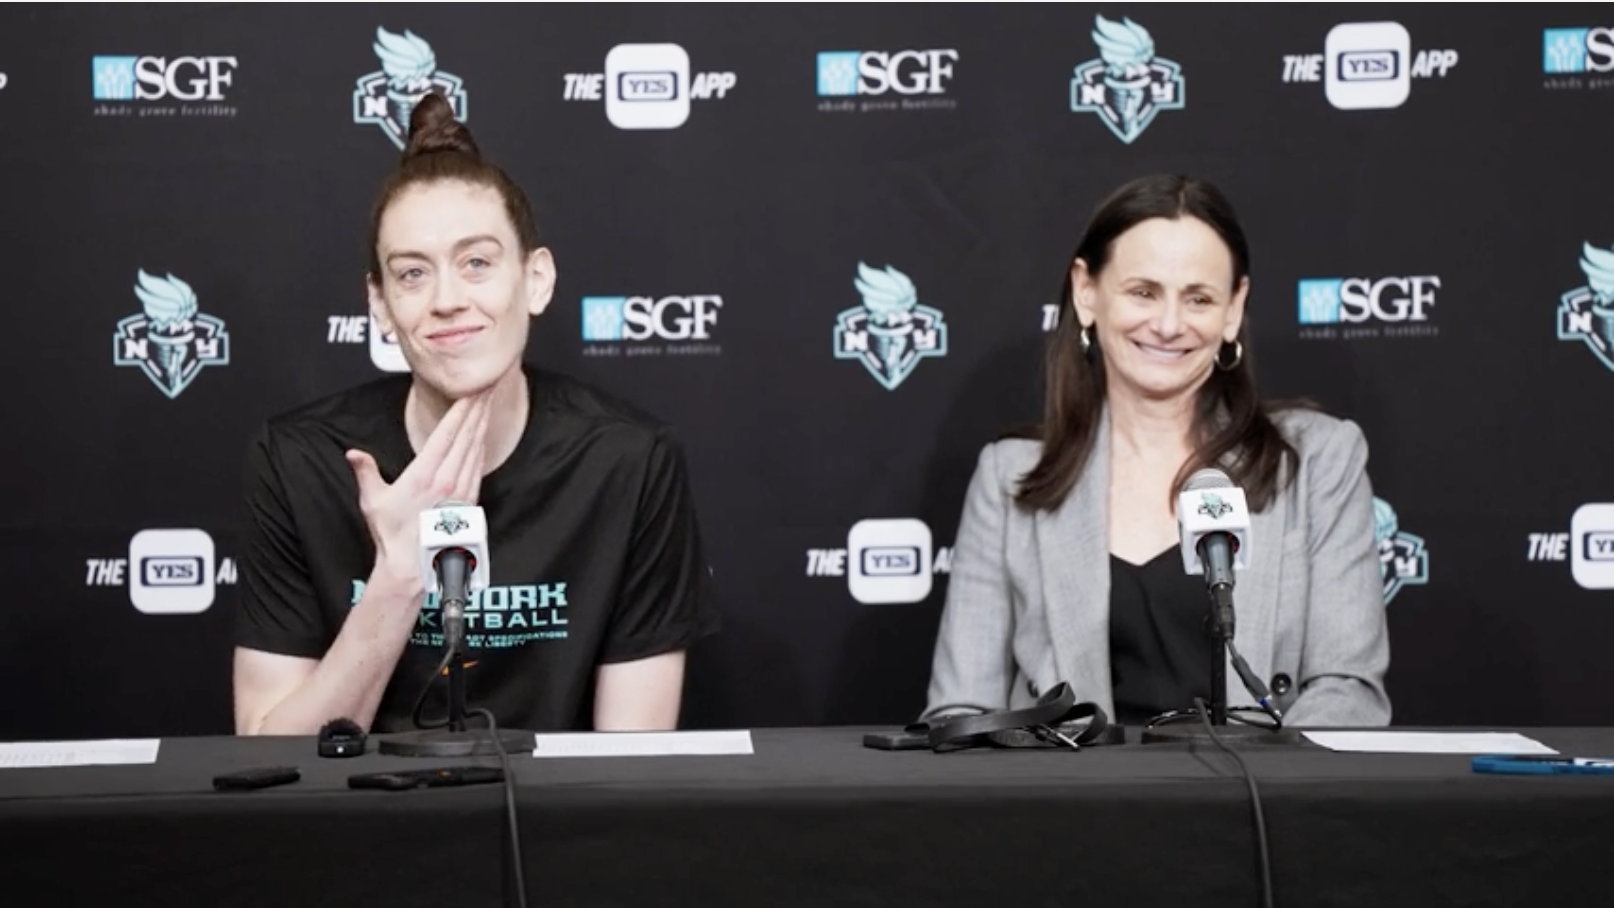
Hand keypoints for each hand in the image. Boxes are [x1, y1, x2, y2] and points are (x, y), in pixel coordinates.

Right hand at [344, 392, 491, 581]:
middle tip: (488, 386)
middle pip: (467, 436)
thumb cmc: (392, 534)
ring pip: (476, 449)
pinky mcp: (469, 501)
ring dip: (482, 424)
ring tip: (488, 403)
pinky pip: (478, 466)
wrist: (413, 564)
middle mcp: (448, 480)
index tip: (470, 391)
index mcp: (425, 475)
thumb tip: (353, 453)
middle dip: (477, 408)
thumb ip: (365, 472)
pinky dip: (482, 447)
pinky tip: (483, 436)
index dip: (461, 410)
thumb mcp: (372, 500)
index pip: (447, 434)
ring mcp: (461, 491)